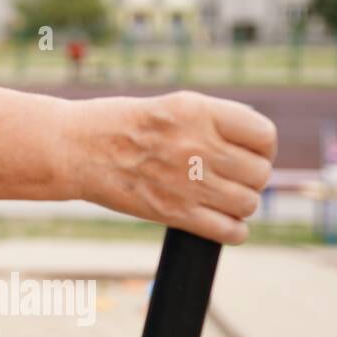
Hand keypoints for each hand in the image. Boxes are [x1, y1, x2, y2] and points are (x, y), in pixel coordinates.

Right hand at [70, 90, 276, 243]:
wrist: (72, 148)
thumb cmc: (116, 124)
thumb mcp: (169, 105)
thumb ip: (212, 121)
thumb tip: (255, 145)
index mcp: (198, 111)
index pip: (264, 135)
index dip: (262, 147)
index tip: (248, 153)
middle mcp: (197, 144)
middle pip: (260, 173)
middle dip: (250, 178)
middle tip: (229, 178)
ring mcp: (187, 181)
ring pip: (248, 203)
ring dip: (239, 205)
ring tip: (219, 199)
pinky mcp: (174, 213)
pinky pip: (229, 231)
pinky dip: (232, 231)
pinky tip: (220, 223)